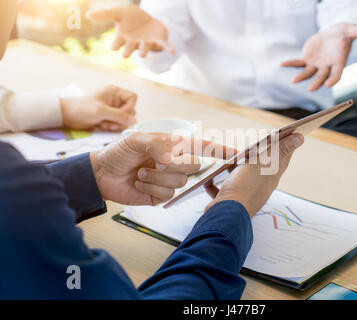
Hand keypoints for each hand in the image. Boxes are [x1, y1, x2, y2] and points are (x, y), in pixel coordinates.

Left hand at [60, 85, 136, 130]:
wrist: (69, 116)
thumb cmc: (82, 108)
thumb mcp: (101, 111)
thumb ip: (118, 115)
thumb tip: (133, 120)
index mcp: (115, 92)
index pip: (132, 98)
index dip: (129, 107)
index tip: (121, 114)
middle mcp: (116, 99)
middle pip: (130, 110)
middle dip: (121, 119)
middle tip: (111, 121)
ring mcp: (113, 108)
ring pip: (125, 119)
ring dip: (116, 124)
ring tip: (104, 123)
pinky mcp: (110, 117)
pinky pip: (119, 123)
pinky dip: (112, 126)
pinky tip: (102, 124)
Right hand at [87, 5, 173, 58]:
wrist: (148, 19)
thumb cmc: (131, 19)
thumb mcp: (118, 13)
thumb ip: (104, 14)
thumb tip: (87, 14)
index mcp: (123, 38)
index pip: (117, 43)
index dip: (115, 45)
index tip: (113, 47)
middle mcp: (134, 43)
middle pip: (130, 48)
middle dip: (128, 51)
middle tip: (125, 54)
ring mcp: (146, 42)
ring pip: (144, 48)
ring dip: (143, 51)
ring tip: (143, 55)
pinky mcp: (158, 40)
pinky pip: (164, 46)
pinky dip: (168, 48)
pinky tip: (173, 52)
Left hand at [90, 132, 235, 205]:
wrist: (101, 174)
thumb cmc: (119, 152)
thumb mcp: (135, 140)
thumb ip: (155, 144)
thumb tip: (171, 157)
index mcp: (174, 147)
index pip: (202, 147)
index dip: (219, 150)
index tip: (235, 154)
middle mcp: (175, 163)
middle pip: (193, 167)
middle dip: (172, 165)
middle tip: (153, 162)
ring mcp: (169, 181)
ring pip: (179, 182)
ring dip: (156, 177)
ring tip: (141, 173)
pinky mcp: (161, 196)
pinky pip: (167, 195)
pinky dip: (151, 188)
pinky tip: (140, 184)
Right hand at [204, 133, 303, 216]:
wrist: (226, 215)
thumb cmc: (245, 188)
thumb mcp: (263, 163)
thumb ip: (280, 150)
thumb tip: (301, 138)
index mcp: (271, 175)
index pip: (282, 156)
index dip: (284, 143)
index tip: (287, 133)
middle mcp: (260, 185)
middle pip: (260, 166)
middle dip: (256, 154)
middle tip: (252, 144)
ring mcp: (244, 193)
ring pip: (239, 177)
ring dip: (233, 168)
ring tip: (226, 159)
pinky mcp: (229, 201)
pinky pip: (221, 190)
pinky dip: (215, 185)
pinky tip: (209, 181)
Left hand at [282, 23, 356, 91]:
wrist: (332, 35)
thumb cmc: (343, 34)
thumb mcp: (349, 31)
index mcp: (338, 63)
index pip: (336, 74)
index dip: (333, 79)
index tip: (329, 84)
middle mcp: (326, 67)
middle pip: (321, 77)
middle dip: (316, 83)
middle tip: (311, 89)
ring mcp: (315, 65)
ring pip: (307, 73)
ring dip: (301, 77)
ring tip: (294, 81)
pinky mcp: (307, 60)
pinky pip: (298, 63)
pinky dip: (290, 64)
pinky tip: (282, 64)